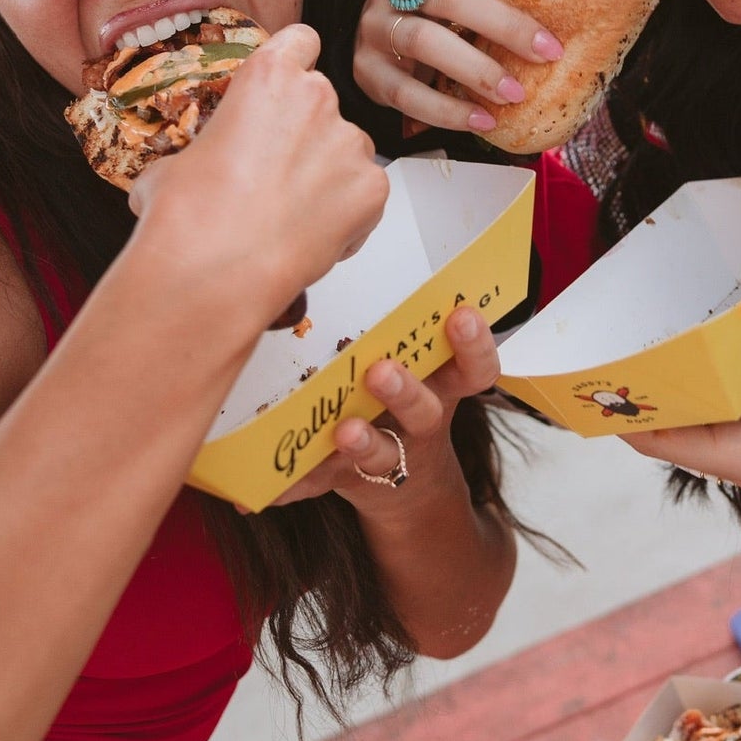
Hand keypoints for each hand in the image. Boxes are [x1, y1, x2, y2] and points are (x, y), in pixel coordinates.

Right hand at [127, 26, 388, 314]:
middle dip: (305, 133)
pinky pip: (365, 194)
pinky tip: (309, 236)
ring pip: (347, 149)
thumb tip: (188, 174)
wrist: (214, 271)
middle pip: (323, 103)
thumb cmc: (189, 215)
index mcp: (268, 76)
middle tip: (274, 173)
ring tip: (290, 213)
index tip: (289, 87)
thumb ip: (202, 152)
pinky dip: (347, 214)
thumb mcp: (172, 165)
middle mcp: (317, 98)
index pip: (301, 40)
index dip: (296, 62)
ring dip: (328, 173)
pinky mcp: (373, 188)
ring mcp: (350, 143)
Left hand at [270, 305, 500, 515]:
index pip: (474, 369)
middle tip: (382, 371)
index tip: (461, 314)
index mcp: (441, 388)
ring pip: (382, 453)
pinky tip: (266, 490)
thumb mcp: (421, 369)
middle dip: (405, 391)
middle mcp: (421, 424)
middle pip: (425, 411)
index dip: (474, 345)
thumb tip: (354, 247)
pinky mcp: (349, 481)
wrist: (409, 493)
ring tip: (344, 430)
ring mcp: (388, 457)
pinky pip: (319, 483)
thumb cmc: (405, 403)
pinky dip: (293, 485)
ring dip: (363, 441)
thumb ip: (403, 329)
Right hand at [354, 0, 564, 134]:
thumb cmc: (434, 10)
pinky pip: (407, 94)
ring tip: (516, 93)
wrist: (373, 43)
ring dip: (477, 70)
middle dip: (505, 24)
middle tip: (549, 50)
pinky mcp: (367, 71)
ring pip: (425, 42)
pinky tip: (484, 120)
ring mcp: (375, 26)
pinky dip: (448, 110)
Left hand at [626, 285, 740, 517]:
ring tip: (678, 304)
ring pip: (717, 384)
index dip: (624, 411)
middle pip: (681, 403)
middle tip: (636, 318)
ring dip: (702, 353)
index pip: (659, 437)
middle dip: (659, 368)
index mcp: (736, 456)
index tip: (596, 377)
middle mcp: (738, 442)